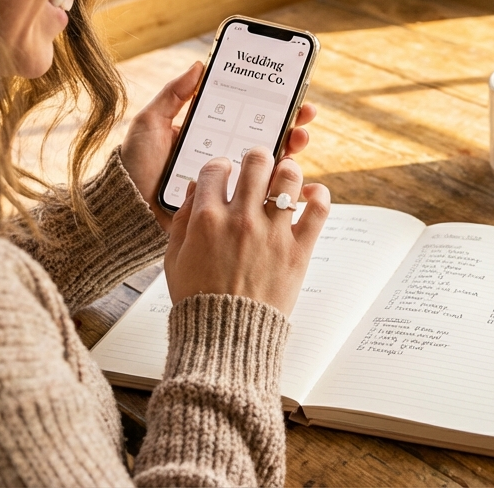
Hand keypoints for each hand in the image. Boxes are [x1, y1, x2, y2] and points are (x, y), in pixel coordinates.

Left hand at [121, 61, 317, 227]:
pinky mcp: (227, 202)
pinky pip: (257, 190)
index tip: (290, 89)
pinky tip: (287, 170)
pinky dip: (276, 180)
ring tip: (298, 137)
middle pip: (263, 135)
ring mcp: (227, 178)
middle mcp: (222, 154)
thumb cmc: (135, 165)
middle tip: (303, 113)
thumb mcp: (151, 123)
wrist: (127, 207)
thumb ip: (173, 94)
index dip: (270, 101)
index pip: (246, 113)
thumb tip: (200, 65)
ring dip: (289, 147)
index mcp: (208, 132)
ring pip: (267, 162)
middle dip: (289, 122)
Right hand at [163, 148, 330, 315]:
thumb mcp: (174, 257)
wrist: (226, 336)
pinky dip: (319, 194)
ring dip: (287, 170)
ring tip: (284, 177)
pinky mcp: (298, 249)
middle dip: (257, 157)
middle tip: (258, 167)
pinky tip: (311, 193)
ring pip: (289, 176)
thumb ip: (182, 219)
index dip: (221, 165)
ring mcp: (272, 233)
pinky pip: (318, 208)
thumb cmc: (197, 298)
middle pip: (257, 161)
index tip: (226, 173)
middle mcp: (241, 218)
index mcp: (206, 218)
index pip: (217, 167)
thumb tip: (196, 188)